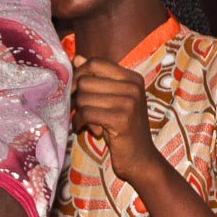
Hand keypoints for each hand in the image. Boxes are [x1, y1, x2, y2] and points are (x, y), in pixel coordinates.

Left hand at [71, 56, 162, 183]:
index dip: (79, 75)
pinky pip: (86, 113)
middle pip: (86, 80)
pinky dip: (79, 122)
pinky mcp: (121, 119)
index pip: (95, 63)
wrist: (140, 159)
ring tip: (85, 122)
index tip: (75, 91)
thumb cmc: (123, 129)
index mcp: (133, 78)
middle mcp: (133, 87)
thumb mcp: (112, 100)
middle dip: (76, 97)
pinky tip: (82, 128)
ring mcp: (129, 102)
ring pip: (84, 97)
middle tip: (79, 111)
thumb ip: (97, 79)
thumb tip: (76, 58)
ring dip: (78, 112)